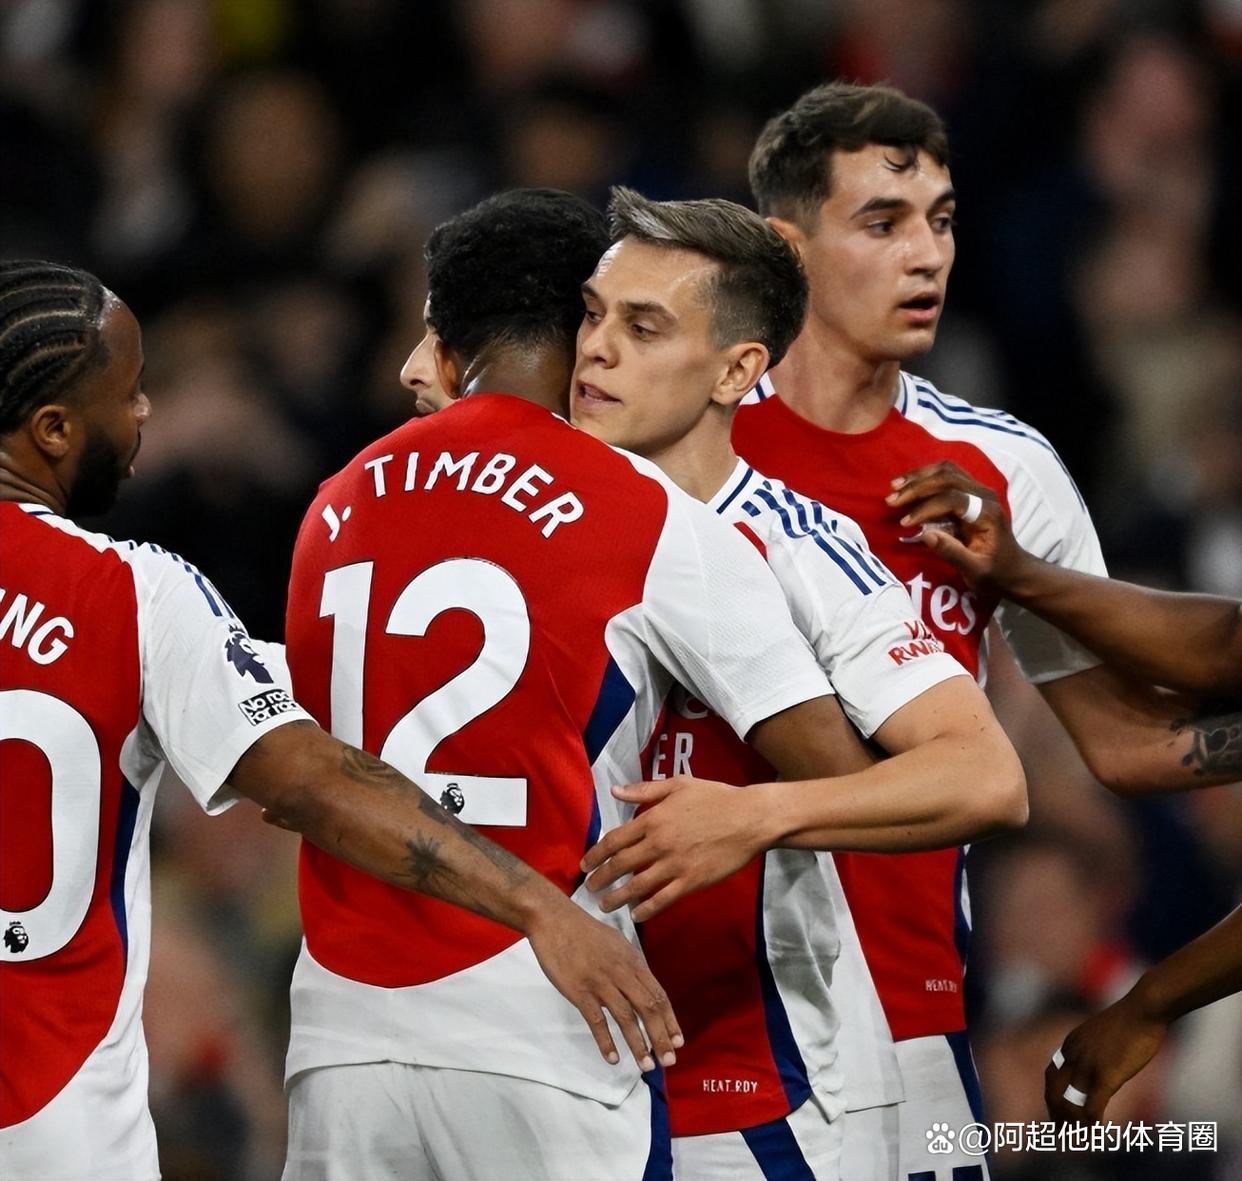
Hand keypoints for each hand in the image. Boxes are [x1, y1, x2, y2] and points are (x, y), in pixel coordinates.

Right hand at [525, 902, 682, 1071]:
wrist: (554, 920)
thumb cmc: (585, 932)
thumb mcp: (616, 943)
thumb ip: (630, 967)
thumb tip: (642, 990)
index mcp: (632, 961)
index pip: (658, 994)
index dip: (670, 1020)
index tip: (678, 1041)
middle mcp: (621, 972)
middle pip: (648, 1008)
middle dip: (661, 1037)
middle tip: (669, 1061)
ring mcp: (601, 982)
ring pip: (626, 1018)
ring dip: (638, 1044)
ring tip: (646, 1066)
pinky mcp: (579, 990)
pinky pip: (596, 1020)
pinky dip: (606, 1041)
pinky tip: (613, 1058)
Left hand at [579, 776, 767, 920]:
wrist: (750, 818)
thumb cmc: (715, 797)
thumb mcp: (678, 785)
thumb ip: (644, 791)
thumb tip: (614, 791)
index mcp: (652, 819)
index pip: (614, 840)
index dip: (595, 854)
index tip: (584, 864)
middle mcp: (659, 843)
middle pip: (620, 866)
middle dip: (600, 878)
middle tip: (588, 888)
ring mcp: (675, 865)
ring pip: (637, 886)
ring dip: (616, 898)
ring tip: (604, 905)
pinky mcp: (692, 881)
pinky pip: (663, 899)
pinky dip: (646, 909)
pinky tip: (636, 915)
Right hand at [885, 461, 1021, 589]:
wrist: (1014, 570)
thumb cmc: (995, 573)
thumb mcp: (975, 571)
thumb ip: (952, 553)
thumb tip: (925, 535)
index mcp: (987, 514)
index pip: (953, 499)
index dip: (926, 508)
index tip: (904, 523)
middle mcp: (985, 495)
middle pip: (947, 478)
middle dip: (917, 488)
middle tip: (891, 501)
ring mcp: (979, 490)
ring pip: (946, 470)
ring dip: (919, 477)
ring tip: (895, 487)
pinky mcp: (972, 491)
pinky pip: (948, 474)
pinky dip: (926, 476)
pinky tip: (909, 484)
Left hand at [1043, 992, 1168, 1122]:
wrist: (1144, 1008)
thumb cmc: (1130, 1019)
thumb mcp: (1102, 1032)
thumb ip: (1093, 1048)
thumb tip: (1099, 1062)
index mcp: (1071, 1044)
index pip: (1051, 1075)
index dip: (1052, 1096)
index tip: (1056, 1111)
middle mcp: (1073, 1055)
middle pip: (1054, 1091)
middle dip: (1055, 1114)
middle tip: (1061, 1132)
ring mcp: (1088, 1066)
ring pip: (1070, 1103)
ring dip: (1072, 1124)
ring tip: (1077, 1139)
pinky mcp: (1106, 1076)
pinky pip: (1092, 1107)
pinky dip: (1090, 1124)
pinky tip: (1096, 1133)